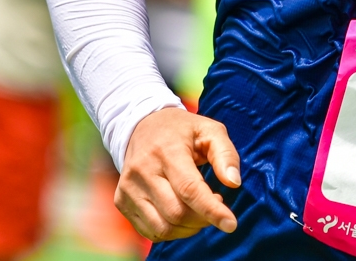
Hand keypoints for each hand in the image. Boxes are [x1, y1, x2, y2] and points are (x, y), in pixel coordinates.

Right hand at [118, 107, 241, 240]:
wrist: (141, 125)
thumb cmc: (182, 130)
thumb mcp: (210, 130)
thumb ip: (226, 154)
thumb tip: (234, 183)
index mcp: (166, 150)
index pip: (189, 189)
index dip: (211, 210)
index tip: (231, 224)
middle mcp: (142, 170)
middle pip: (176, 213)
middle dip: (203, 218)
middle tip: (216, 204)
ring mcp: (128, 188)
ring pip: (163, 228)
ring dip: (189, 228)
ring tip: (199, 210)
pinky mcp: (121, 201)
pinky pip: (150, 231)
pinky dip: (172, 231)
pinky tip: (181, 214)